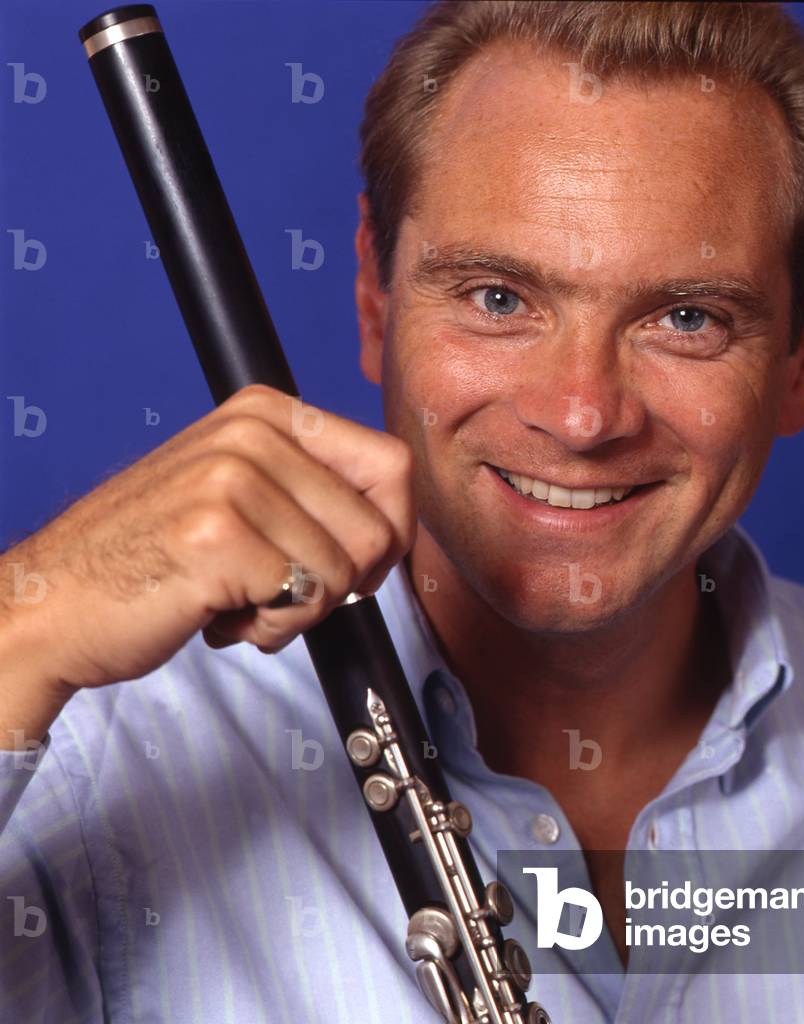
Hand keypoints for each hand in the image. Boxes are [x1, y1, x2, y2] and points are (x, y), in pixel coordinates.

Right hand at [0, 384, 414, 706]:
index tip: (359, 562)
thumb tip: (396, 518)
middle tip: (281, 588)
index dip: (392, 528)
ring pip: (344, 573)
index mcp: (266, 412)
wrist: (50, 603)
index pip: (392, 464)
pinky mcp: (219, 536)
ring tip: (240, 598)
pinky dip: (272, 631)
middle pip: (378, 528)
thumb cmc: (151, 556)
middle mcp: (252, 433)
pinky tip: (221, 615)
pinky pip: (303, 603)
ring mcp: (233, 481)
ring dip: (299, 610)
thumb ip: (311, 488)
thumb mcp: (236, 490)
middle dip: (342, 582)